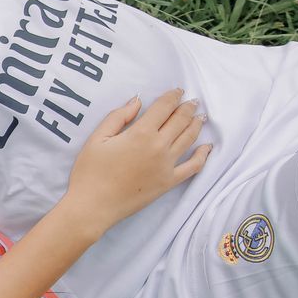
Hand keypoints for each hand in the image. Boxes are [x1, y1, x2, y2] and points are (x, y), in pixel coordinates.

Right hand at [62, 90, 212, 231]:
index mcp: (141, 133)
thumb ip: (118, 116)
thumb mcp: (97, 138)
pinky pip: (193, 167)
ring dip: (196, 125)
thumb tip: (137, 101)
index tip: (178, 91)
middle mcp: (159, 146)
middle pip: (180, 121)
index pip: (163, 108)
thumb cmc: (90, 172)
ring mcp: (167, 165)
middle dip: (187, 108)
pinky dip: (203, 156)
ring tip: (200, 117)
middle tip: (192, 101)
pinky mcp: (168, 182)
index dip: (172, 96)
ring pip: (188, 139)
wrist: (93, 206)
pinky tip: (207, 147)